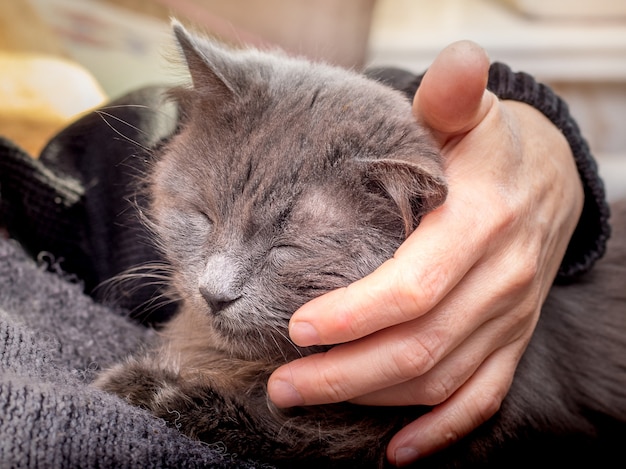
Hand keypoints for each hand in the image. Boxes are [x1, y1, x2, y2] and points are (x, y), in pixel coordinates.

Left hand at [267, 41, 583, 465]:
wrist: (548, 181)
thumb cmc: (490, 149)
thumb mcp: (472, 115)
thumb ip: (453, 97)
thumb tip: (456, 62)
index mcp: (480, 225)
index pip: (414, 287)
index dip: (355, 314)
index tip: (298, 328)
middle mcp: (497, 282)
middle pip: (418, 348)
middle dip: (344, 373)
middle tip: (281, 384)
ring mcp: (506, 318)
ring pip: (439, 379)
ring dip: (372, 400)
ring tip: (307, 400)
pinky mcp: (509, 340)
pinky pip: (481, 398)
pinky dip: (441, 429)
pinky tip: (398, 450)